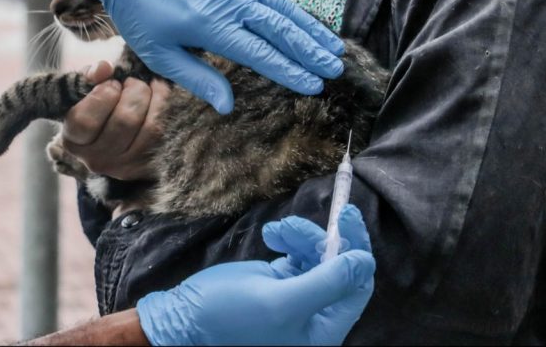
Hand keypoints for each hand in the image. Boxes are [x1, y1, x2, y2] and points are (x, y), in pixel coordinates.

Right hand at [62, 61, 168, 180]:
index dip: (102, 95)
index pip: (85, 120)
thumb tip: (104, 68)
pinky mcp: (150, 165)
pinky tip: (160, 93)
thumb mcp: (85, 92)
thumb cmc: (98, 108)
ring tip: (146, 87)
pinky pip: (165, 132)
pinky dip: (165, 106)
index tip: (110, 83)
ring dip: (152, 98)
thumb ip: (89, 77)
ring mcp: (126, 167)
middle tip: (132, 82)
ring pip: (150, 127)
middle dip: (133, 91)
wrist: (117, 138)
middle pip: (124, 121)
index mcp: (74, 142)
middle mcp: (97, 160)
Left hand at [87, 0, 344, 114]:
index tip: (314, 84)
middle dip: (312, 50)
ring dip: (309, 28)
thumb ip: (198, 79)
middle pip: (282, 28)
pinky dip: (281, 8)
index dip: (291, 71)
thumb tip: (228, 106)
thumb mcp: (161, 54)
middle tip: (336, 68)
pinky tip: (295, 25)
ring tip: (333, 46)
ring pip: (282, 5)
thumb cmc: (141, 11)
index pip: (261, 53)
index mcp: (212, 25)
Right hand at [136, 205, 374, 345]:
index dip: (356, 249)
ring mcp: (298, 298)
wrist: (181, 319)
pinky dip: (289, 239)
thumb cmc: (227, 317)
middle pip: (339, 268)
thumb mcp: (280, 301)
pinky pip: (298, 255)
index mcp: (323, 329)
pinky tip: (271, 235)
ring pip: (317, 257)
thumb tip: (365, 261)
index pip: (357, 285)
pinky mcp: (280, 283)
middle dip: (323, 240)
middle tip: (308, 219)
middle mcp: (315, 316)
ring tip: (276, 230)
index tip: (346, 216)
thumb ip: (327, 283)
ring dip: (301, 236)